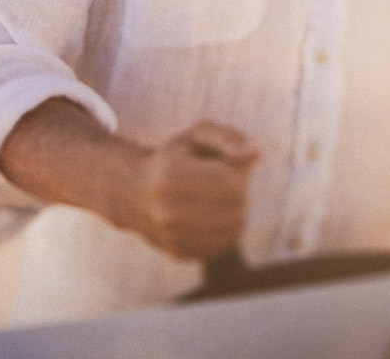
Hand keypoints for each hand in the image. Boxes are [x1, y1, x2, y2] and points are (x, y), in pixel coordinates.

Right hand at [115, 122, 259, 259]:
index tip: (225, 165)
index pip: (231, 180)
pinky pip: (223, 245)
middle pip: (235, 205)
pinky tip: (213, 216)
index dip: (237, 170)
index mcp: (171, 176)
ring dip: (236, 211)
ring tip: (219, 198)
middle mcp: (167, 211)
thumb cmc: (175, 158)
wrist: (134, 193)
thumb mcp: (197, 136)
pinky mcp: (179, 253)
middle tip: (223, 182)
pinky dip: (227, 230)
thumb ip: (228, 138)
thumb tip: (255, 154)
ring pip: (234, 228)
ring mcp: (171, 236)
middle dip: (238, 191)